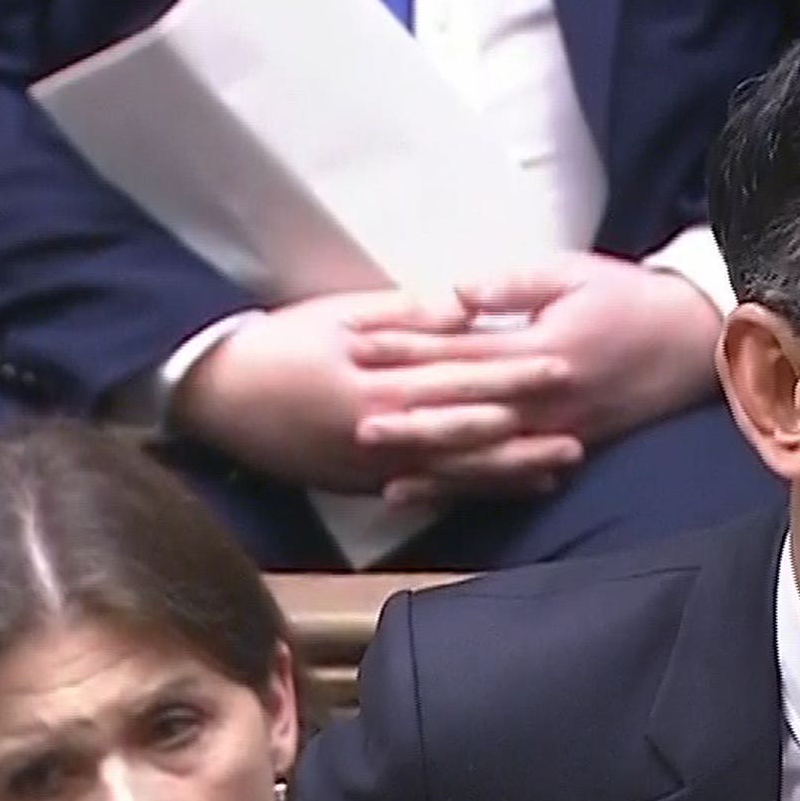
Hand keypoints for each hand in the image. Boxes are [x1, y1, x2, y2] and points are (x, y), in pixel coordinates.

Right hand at [170, 290, 580, 497]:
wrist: (218, 396)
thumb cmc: (279, 345)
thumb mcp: (339, 315)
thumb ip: (407, 315)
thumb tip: (465, 308)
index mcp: (383, 379)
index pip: (463, 374)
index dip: (515, 373)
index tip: (563, 364)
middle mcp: (386, 430)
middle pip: (469, 430)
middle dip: (526, 432)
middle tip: (581, 432)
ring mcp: (377, 465)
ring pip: (457, 470)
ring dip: (510, 471)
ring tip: (559, 467)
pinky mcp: (367, 485)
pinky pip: (430, 492)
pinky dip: (472, 491)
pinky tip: (508, 489)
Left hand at [347, 252, 721, 499]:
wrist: (696, 345)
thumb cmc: (632, 301)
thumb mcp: (574, 273)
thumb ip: (514, 284)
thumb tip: (458, 293)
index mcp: (542, 347)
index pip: (461, 347)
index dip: (408, 345)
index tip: (360, 342)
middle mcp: (546, 398)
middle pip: (465, 408)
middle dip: (406, 413)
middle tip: (350, 417)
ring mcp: (558, 430)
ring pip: (484, 452)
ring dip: (431, 461)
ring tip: (378, 469)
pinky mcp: (568, 449)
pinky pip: (510, 474)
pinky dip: (469, 487)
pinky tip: (433, 493)